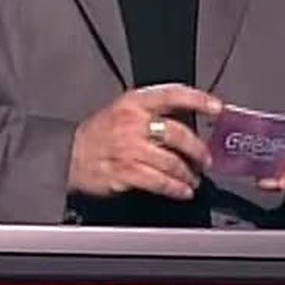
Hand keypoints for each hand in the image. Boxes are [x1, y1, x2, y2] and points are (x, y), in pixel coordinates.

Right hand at [68, 83, 222, 200]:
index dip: (198, 99)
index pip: (172, 94)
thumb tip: (187, 117)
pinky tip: (181, 190)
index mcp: (133, 102)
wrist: (67, 153)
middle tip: (205, 158)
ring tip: (193, 178)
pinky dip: (175, 188)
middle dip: (198, 149)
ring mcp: (128, 148)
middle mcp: (132, 122)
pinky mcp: (125, 171)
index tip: (217, 108)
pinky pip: (159, 181)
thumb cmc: (97, 133)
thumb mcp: (122, 110)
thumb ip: (152, 112)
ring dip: (188, 173)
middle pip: (177, 133)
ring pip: (171, 161)